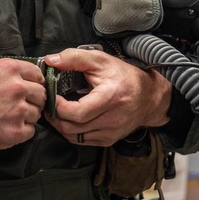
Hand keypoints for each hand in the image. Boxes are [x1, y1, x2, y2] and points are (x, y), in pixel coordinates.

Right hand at [0, 59, 45, 149]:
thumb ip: (8, 73)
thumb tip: (24, 78)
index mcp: (10, 70)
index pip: (37, 75)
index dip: (34, 83)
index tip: (30, 89)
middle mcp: (17, 88)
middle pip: (41, 95)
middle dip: (33, 100)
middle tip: (21, 105)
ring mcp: (17, 111)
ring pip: (36, 114)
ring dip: (27, 116)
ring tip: (10, 117)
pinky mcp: (14, 132)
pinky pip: (31, 131)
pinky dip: (23, 131)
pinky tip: (8, 127)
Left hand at [42, 47, 170, 147]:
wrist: (149, 97)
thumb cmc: (125, 77)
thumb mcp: (101, 60)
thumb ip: (74, 58)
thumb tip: (51, 60)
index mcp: (109, 98)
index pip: (76, 113)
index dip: (58, 107)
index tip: (52, 96)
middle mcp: (111, 120)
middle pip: (71, 128)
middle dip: (54, 117)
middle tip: (49, 105)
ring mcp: (110, 133)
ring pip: (73, 137)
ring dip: (61, 126)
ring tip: (57, 112)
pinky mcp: (108, 140)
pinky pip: (82, 141)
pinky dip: (71, 132)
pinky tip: (70, 120)